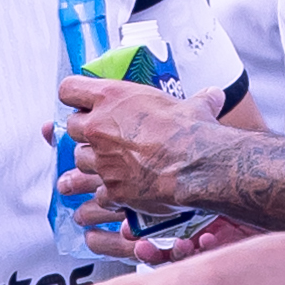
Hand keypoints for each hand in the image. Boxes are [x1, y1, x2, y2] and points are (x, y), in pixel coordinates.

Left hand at [56, 73, 222, 216]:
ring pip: (80, 161)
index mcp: (112, 98)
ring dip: (91, 163)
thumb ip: (199, 100)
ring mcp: (102, 161)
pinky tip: (116, 193)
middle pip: (72, 128)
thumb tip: (214, 95)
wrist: (199, 166)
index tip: (81, 102)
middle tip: (103, 136)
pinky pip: (97, 193)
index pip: (69, 90)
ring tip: (109, 165)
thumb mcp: (196, 106)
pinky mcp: (111, 189)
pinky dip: (105, 194)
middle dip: (85, 132)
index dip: (74, 96)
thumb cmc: (194, 131)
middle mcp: (99, 128)